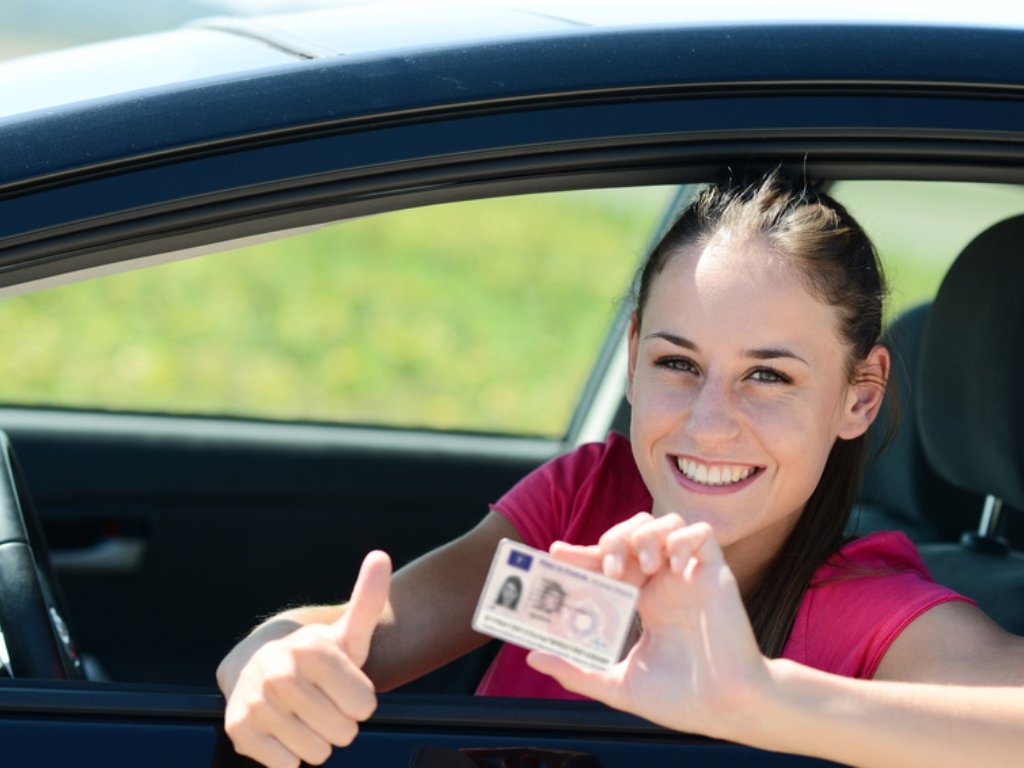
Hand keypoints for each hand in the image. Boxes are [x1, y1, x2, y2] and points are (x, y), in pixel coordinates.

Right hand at [219, 550, 391, 767]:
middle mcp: (279, 672)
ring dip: (316, 741)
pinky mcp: (239, 730)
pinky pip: (288, 766)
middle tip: (323, 702)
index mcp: (312, 648)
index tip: (345, 685)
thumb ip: (368, 600)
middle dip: (340, 723)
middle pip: (344, 733)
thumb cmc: (318, 656)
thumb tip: (380, 555)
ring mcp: (256, 702)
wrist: (259, 666)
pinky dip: (290, 756)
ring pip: (316, 753)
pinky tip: (282, 729)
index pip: (365, 707)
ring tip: (304, 715)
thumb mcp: (347, 632)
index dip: (360, 702)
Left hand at [527, 514, 768, 737]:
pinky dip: (683, 536)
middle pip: (631, 532)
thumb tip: (534, 657)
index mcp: (642, 601)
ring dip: (646, 535)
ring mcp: (690, 574)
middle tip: (608, 569)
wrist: (728, 707)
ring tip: (643, 565)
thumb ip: (577, 672)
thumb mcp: (618, 684)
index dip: (582, 552)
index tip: (556, 553)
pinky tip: (672, 562)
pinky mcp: (715, 572)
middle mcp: (664, 582)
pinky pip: (702, 533)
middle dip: (613, 539)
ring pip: (664, 523)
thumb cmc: (681, 699)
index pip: (606, 562)